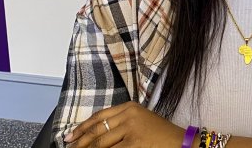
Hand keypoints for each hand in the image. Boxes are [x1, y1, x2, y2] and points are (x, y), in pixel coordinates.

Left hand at [64, 101, 184, 147]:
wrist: (180, 142)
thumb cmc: (161, 134)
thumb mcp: (141, 120)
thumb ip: (121, 123)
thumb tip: (97, 136)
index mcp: (130, 107)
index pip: (100, 116)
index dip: (82, 127)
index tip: (71, 136)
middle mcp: (129, 115)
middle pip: (97, 129)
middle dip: (81, 141)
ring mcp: (131, 129)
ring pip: (101, 142)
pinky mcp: (134, 143)